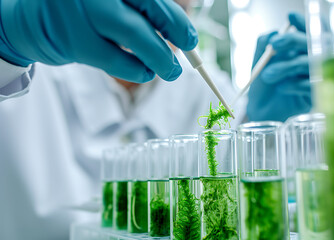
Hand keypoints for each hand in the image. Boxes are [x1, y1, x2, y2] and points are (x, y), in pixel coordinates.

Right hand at [0, 0, 197, 82]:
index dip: (177, 19)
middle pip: (151, 10)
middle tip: (186, 56)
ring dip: (160, 59)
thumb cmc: (87, 11)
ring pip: (137, 37)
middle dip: (176, 35)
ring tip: (170, 70)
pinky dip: (137, 70)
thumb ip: (142, 10)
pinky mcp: (75, 40)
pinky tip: (144, 72)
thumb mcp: (114, 2)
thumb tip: (182, 33)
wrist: (36, 19)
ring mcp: (85, 12)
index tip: (190, 39)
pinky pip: (117, 61)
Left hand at [247, 12, 311, 121]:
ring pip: (311, 63)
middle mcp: (313, 59)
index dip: (304, 22)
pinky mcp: (316, 95)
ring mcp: (316, 77)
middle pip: (315, 42)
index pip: (311, 29)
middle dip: (293, 40)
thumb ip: (264, 43)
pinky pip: (311, 85)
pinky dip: (294, 84)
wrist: (261, 110)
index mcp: (302, 48)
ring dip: (287, 66)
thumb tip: (275, 33)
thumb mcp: (259, 59)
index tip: (290, 17)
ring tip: (267, 75)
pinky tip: (281, 88)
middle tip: (275, 44)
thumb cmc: (263, 83)